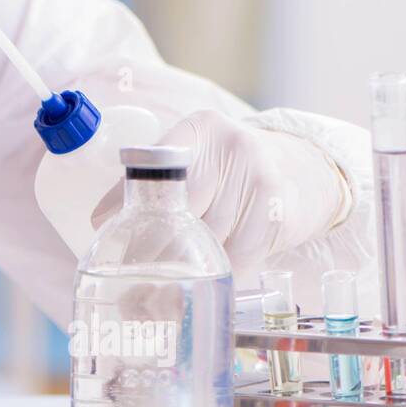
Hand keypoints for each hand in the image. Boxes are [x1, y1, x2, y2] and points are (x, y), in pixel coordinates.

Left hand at [92, 109, 347, 270]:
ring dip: (185, 266)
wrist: (305, 171)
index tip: (103, 226)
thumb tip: (100, 221)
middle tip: (132, 268)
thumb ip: (150, 181)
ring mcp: (260, 179)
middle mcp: (232, 147)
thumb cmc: (228, 171)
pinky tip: (211, 274)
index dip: (126, 199)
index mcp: (199, 129)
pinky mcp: (279, 214)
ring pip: (207, 241)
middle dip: (152, 245)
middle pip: (179, 210)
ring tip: (169, 278)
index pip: (154, 163)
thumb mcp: (193, 159)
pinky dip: (218, 273)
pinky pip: (236, 259)